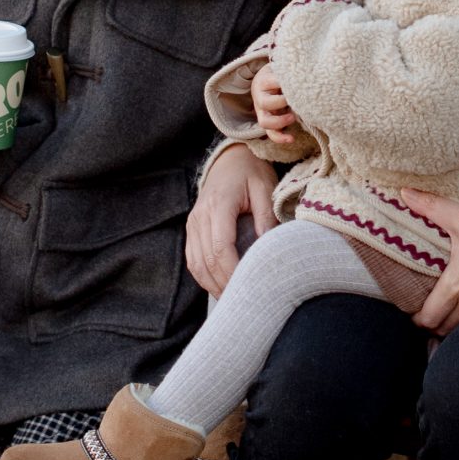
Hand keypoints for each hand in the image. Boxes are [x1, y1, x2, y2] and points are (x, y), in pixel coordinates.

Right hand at [186, 145, 277, 296]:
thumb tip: (267, 248)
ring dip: (212, 284)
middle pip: (206, 259)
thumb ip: (266, 217)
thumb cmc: (251, 172)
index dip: (232, 270)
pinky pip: (192, 259)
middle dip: (224, 283)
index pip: (220, 246)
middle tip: (244, 301)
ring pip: (196, 263)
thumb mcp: (265, 188)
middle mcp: (200, 215)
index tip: (248, 285)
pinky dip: (204, 276)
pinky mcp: (191, 228)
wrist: (230, 159)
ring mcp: (192, 222)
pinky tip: (219, 286)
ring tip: (233, 299)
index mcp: (218, 204)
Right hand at [250, 62, 296, 140]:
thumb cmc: (280, 73)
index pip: (271, 82)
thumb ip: (291, 69)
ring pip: (264, 122)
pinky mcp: (268, 122)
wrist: (266, 80)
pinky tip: (292, 138)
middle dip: (282, 103)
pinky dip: (280, 138)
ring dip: (280, 122)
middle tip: (296, 101)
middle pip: (265, 103)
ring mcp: (262, 112)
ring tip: (293, 118)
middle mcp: (260, 97)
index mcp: (263, 81)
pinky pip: (271, 134)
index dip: (283, 84)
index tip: (299, 83)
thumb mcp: (283, 67)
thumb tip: (310, 71)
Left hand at [401, 195, 458, 336]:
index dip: (416, 317)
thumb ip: (432, 207)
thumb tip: (404, 193)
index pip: (429, 318)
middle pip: (443, 330)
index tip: (410, 306)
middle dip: (430, 324)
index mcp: (457, 286)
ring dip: (450, 323)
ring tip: (444, 306)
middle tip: (424, 307)